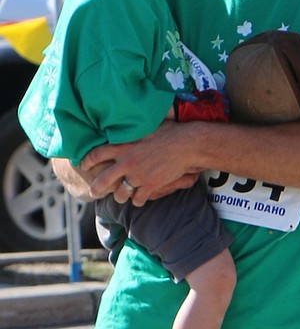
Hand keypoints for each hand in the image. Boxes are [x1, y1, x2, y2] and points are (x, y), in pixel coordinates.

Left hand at [82, 124, 201, 204]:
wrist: (186, 146)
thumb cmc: (168, 133)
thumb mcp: (144, 129)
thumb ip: (130, 134)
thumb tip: (122, 127)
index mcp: (124, 147)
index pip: (97, 154)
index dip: (87, 160)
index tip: (83, 164)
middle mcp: (127, 163)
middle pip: (103, 180)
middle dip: (96, 188)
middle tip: (93, 192)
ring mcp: (138, 176)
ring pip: (120, 193)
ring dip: (119, 196)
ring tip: (120, 196)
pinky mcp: (150, 185)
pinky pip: (138, 199)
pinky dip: (137, 200)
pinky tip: (138, 199)